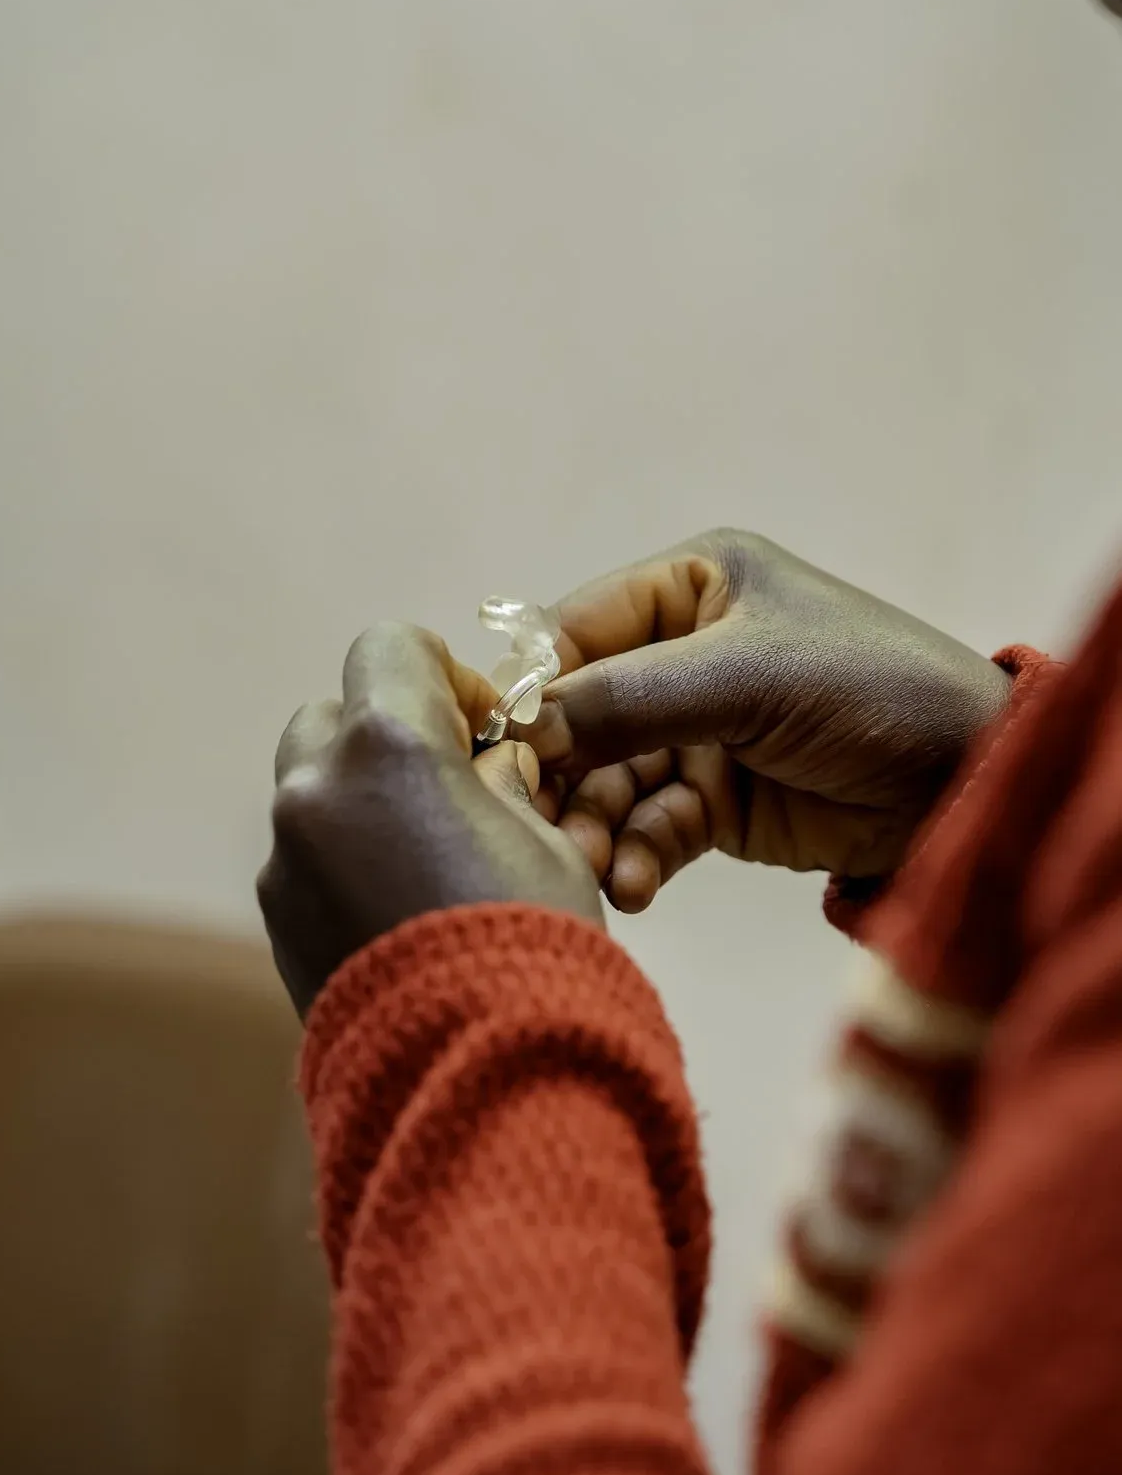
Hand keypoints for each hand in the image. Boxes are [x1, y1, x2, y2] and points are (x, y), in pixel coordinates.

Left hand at [259, 623, 602, 1015]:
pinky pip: (305, 856)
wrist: (479, 1073)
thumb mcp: (548, 839)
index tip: (480, 729)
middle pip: (333, 715)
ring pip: (312, 788)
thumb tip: (487, 766)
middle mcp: (317, 786)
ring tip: (425, 859)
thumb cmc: (533, 942)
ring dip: (360, 799)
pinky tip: (399, 911)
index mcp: (388, 744)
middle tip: (450, 788)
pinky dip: (343, 859)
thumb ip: (503, 782)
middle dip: (387, 735)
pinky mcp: (275, 915)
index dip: (440, 674)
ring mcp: (285, 854)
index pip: (389, 647)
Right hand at [517, 529, 1011, 912]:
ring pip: (607, 779)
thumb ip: (628, 698)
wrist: (972, 782)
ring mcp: (695, 730)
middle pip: (582, 715)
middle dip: (560, 775)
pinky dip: (635, 856)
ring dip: (593, 825)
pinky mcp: (714, 800)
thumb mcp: (745, 678)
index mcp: (692, 588)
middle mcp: (682, 653)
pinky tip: (633, 886)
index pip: (576, 632)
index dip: (535, 689)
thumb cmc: (869, 690)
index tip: (502, 748)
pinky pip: (648, 826)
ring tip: (592, 868)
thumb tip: (521, 726)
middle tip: (539, 827)